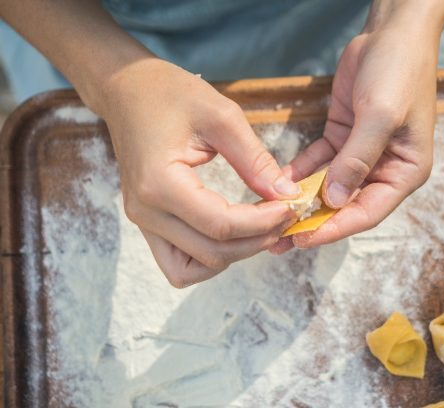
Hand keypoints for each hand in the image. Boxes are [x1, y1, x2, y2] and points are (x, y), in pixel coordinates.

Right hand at [102, 58, 298, 286]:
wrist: (127, 90)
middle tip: (285, 216)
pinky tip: (234, 233)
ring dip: (233, 255)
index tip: (291, 206)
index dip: (263, 223)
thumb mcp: (222, 117)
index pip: (221, 225)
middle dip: (256, 240)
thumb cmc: (171, 94)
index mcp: (159, 183)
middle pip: (212, 253)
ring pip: (192, 269)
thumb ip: (255, 160)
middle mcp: (145, 211)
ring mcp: (143, 221)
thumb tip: (287, 194)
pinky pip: (178, 263)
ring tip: (261, 227)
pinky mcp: (148, 223)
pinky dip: (209, 258)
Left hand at [271, 1, 443, 252]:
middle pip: (346, 205)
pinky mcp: (343, 137)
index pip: (367, 212)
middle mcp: (385, 169)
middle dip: (314, 220)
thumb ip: (357, 159)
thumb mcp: (381, 116)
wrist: (392, 33)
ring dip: (303, 201)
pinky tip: (276, 182)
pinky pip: (319, 162)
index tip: (303, 238)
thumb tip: (332, 199)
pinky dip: (300, 172)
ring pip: (329, 187)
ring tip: (272, 218)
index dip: (335, 228)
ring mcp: (362, 154)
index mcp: (405, 172)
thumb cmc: (399, 73)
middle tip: (278, 238)